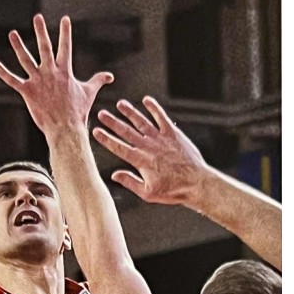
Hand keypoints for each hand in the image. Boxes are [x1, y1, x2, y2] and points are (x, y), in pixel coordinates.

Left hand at [0, 14, 113, 136]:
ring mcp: (38, 81)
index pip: (66, 47)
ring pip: (26, 60)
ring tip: (12, 33)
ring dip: (18, 46)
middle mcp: (51, 73)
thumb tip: (110, 76)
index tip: (65, 19)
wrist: (66, 129)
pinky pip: (13, 81)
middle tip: (37, 17)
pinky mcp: (28, 92)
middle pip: (45, 47)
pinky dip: (4, 73)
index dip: (65, 32)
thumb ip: (98, 80)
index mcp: (65, 71)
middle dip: (41, 31)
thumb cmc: (78, 112)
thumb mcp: (89, 93)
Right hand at [93, 97, 208, 204]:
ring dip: (130, 112)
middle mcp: (149, 146)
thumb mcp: (147, 193)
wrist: (196, 183)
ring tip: (120, 104)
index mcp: (141, 161)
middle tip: (101, 114)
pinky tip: (146, 100)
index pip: (119, 147)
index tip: (96, 131)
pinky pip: (161, 117)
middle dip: (112, 122)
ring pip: (142, 122)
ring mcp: (161, 138)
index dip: (106, 139)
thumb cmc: (173, 190)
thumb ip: (130, 182)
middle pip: (126, 131)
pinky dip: (153, 108)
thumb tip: (114, 175)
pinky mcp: (173, 134)